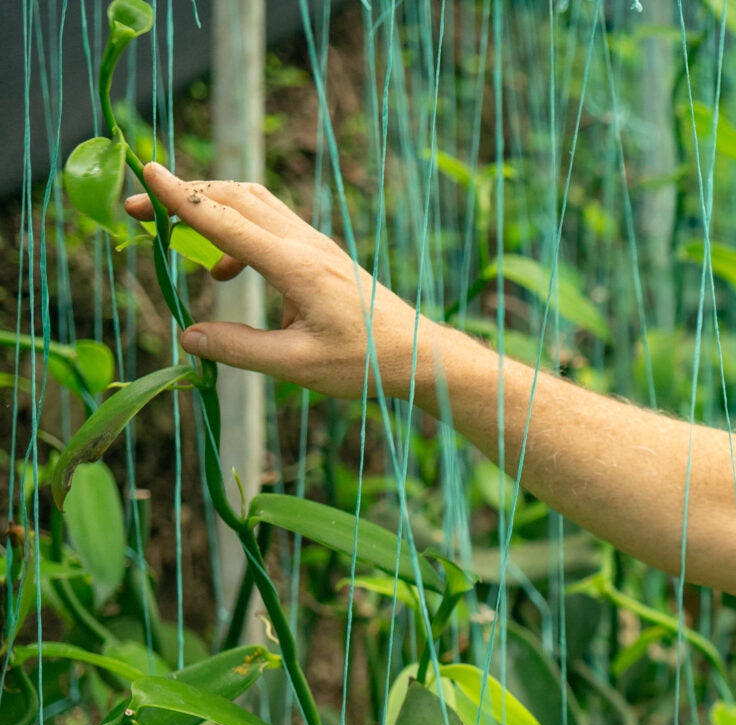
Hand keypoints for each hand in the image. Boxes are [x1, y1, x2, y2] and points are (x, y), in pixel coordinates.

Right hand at [125, 163, 470, 401]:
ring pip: (255, 205)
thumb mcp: (299, 366)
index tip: (145, 173)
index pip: (227, 220)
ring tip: (174, 234)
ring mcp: (316, 246)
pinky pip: (270, 228)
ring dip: (212, 208)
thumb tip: (189, 337)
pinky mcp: (321, 256)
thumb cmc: (367, 363)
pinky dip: (236, 236)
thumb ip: (241, 350)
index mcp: (297, 266)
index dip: (182, 197)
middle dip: (186, 195)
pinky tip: (225, 274)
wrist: (421, 356)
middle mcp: (306, 245)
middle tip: (138, 207)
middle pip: (237, 197)